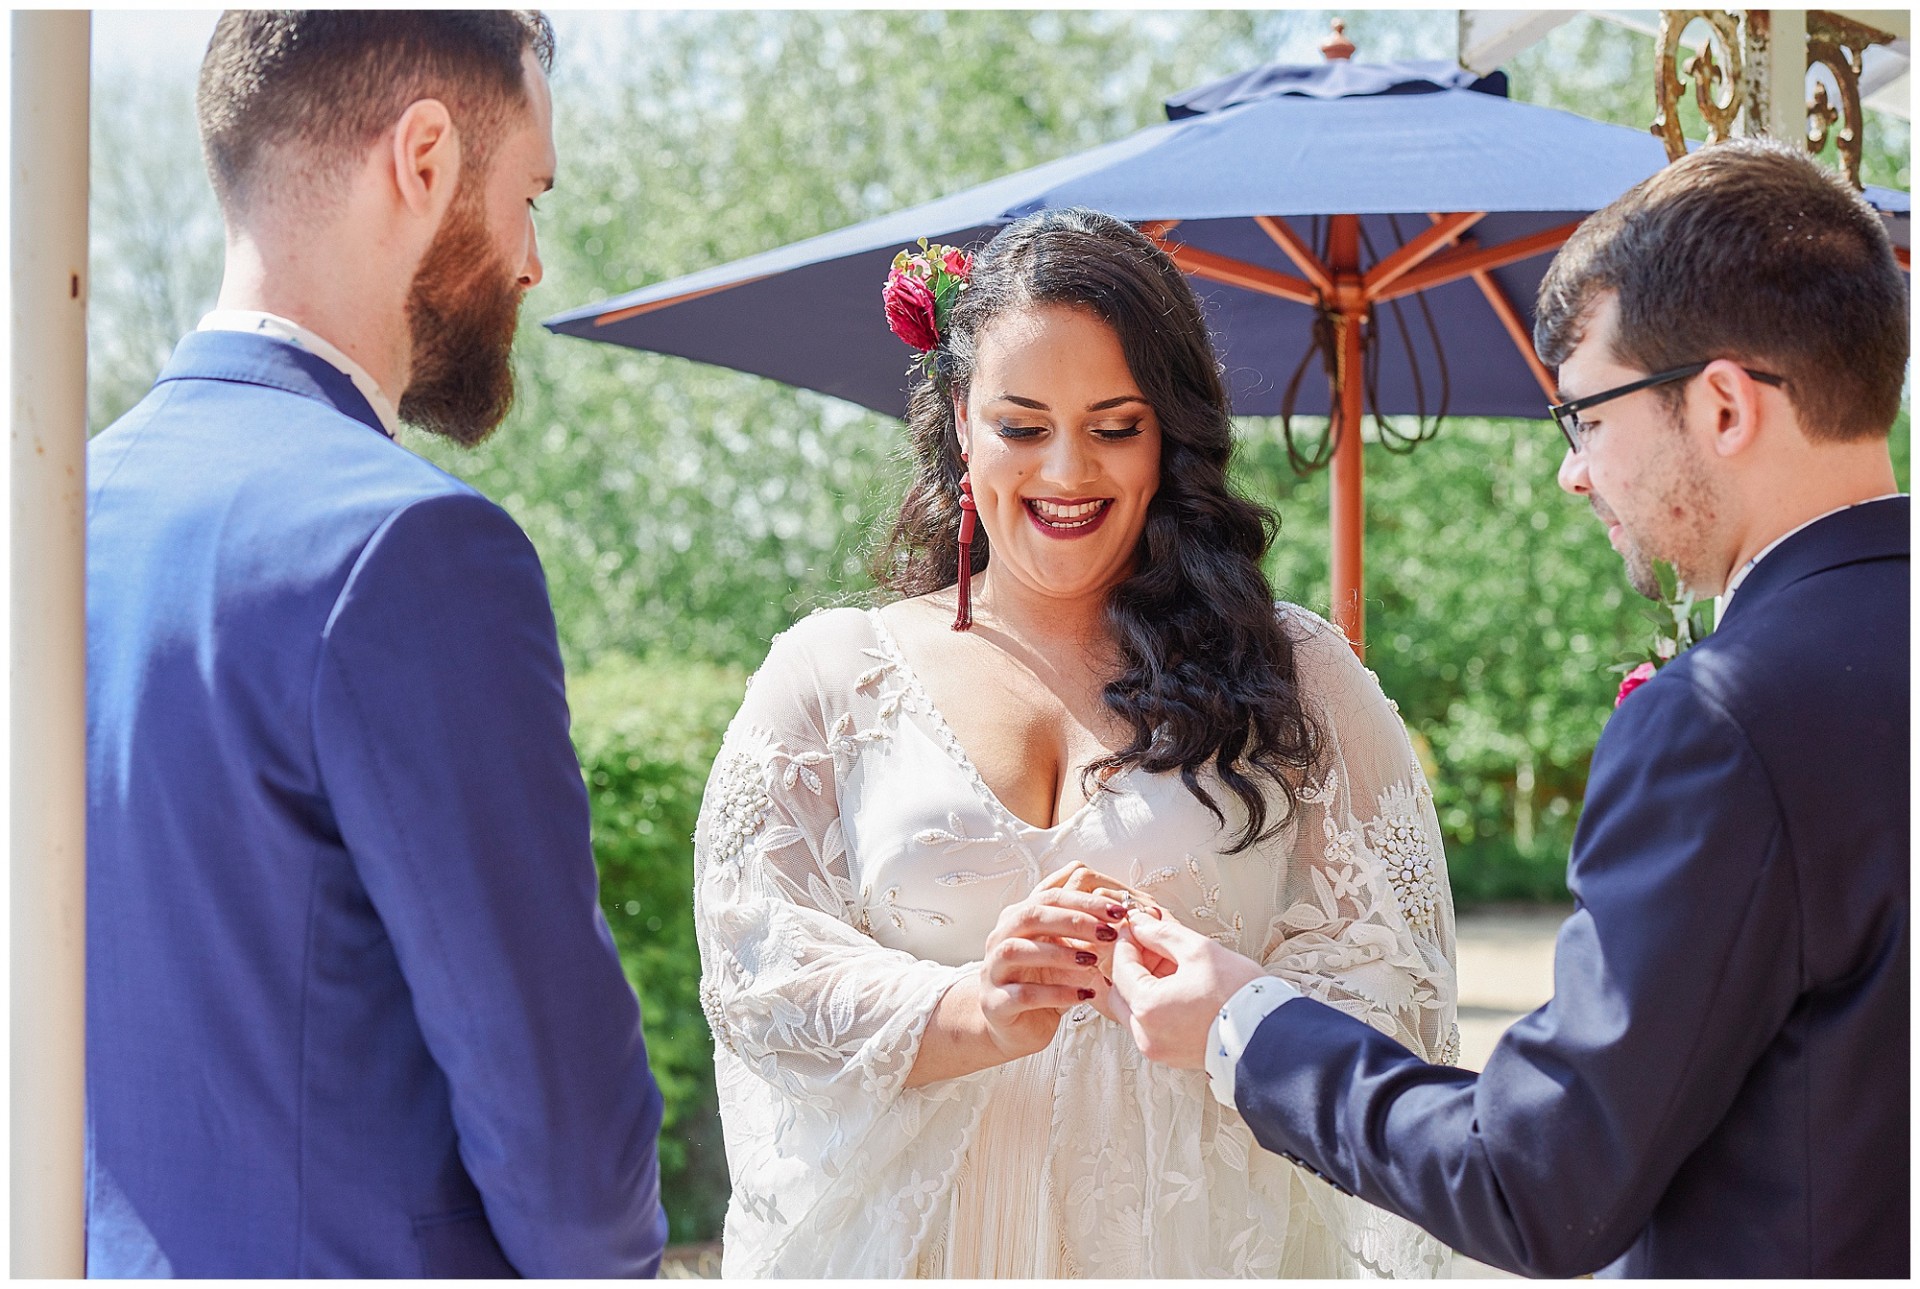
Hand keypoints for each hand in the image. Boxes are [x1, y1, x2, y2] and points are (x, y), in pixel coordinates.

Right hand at [977, 882, 1126, 1061]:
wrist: (1013, 1024)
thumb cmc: (1037, 979)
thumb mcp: (1051, 940)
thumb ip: (1063, 908)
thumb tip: (1079, 867)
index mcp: (1016, 919)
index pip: (1048, 898)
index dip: (1084, 902)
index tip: (1117, 912)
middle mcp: (1000, 940)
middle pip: (1031, 917)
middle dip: (1073, 922)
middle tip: (1108, 933)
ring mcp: (994, 971)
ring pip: (1018, 952)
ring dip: (1059, 954)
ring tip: (1093, 962)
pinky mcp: (996, 1003)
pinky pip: (1024, 994)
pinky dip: (1055, 993)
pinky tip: (1082, 995)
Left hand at [1106, 908, 1263, 1068]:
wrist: (1269, 1035)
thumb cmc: (1239, 995)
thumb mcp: (1199, 951)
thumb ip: (1161, 934)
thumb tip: (1140, 923)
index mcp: (1148, 1009)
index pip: (1121, 968)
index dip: (1127, 942)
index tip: (1137, 926)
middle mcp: (1146, 1034)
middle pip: (1120, 992)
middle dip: (1132, 965)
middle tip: (1153, 944)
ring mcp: (1157, 1048)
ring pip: (1134, 1009)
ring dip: (1144, 984)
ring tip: (1172, 963)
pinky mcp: (1171, 1055)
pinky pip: (1150, 1024)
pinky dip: (1156, 1003)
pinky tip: (1179, 985)